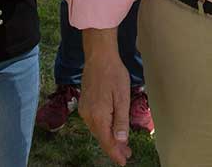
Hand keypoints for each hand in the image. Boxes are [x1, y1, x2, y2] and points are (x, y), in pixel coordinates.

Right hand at [79, 32, 131, 164]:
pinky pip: (94, 122)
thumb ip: (120, 121)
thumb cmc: (114, 74)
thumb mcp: (122, 98)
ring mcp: (84, 109)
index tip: (123, 162)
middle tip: (127, 154)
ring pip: (97, 130)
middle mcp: (88, 115)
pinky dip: (103, 128)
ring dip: (109, 138)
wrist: (99, 56)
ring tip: (122, 144)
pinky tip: (111, 129)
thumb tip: (120, 141)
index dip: (115, 153)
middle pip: (101, 137)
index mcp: (98, 116)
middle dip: (114, 147)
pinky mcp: (84, 104)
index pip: (106, 141)